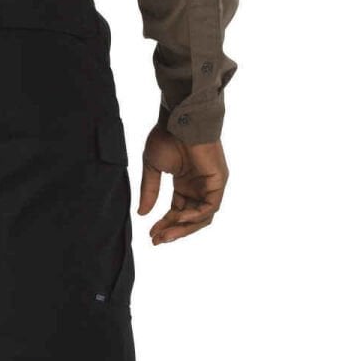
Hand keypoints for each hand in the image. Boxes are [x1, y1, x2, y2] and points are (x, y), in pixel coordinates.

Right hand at [137, 124, 227, 244]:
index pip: (177, 210)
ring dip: (183, 228)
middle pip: (188, 217)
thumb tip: (142, 214)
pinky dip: (194, 215)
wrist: (179, 121)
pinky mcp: (218, 182)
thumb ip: (149, 191)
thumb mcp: (152, 167)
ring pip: (200, 217)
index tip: (151, 234)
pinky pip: (209, 207)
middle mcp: (198, 187)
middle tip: (157, 240)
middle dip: (172, 230)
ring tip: (165, 235)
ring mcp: (209, 185)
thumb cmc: (166, 137)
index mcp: (184, 183)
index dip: (165, 223)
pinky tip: (179, 218)